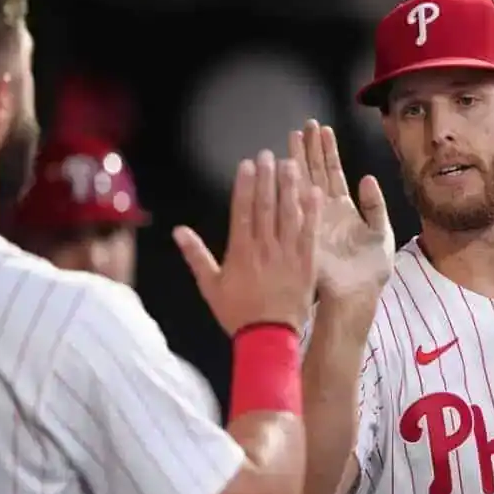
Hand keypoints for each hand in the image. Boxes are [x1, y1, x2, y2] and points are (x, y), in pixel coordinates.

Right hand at [174, 150, 321, 335]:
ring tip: (291, 164)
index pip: (242, 210)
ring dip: (290, 187)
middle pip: (266, 206)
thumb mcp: (211, 286)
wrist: (269, 339)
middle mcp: (265, 248)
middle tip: (269, 155)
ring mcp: (288, 254)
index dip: (245, 185)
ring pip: (290, 214)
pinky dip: (312, 212)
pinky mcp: (307, 263)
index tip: (247, 164)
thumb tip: (178, 231)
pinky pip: (310, 233)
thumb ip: (196, 255)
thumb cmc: (238, 314)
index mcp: (241, 251)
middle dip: (267, 178)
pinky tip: (314, 192)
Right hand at [289, 120, 393, 299]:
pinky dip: (293, 186)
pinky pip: (298, 204)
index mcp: (344, 209)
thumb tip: (367, 179)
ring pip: (304, 182)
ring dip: (299, 159)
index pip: (333, 173)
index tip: (321, 130)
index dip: (327, 151)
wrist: (357, 295)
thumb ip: (375, 206)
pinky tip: (288, 165)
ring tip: (294, 135)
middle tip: (304, 125)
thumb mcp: (382, 234)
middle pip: (315, 172)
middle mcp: (325, 210)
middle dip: (309, 148)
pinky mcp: (305, 230)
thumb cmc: (370, 271)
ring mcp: (313, 218)